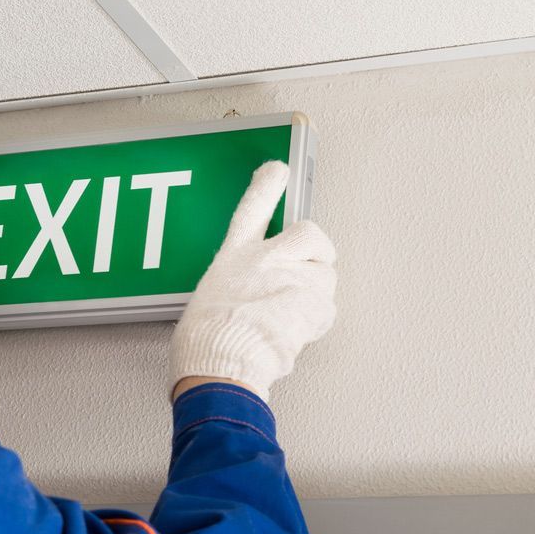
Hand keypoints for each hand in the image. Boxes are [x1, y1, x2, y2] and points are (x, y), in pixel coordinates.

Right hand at [169, 161, 336, 401]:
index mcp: (235, 256)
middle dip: (315, 252)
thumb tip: (247, 294)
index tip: (277, 170)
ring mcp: (294, 276)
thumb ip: (235, 285)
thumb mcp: (209, 299)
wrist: (223, 363)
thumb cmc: (207, 340)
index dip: (267, 187)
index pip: (253, 209)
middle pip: (310, 234)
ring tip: (288, 316)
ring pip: (325, 275)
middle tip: (303, 274)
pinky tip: (293, 331)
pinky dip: (316, 321)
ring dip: (314, 293)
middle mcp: (267, 258)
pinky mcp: (315, 301)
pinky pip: (327, 308)